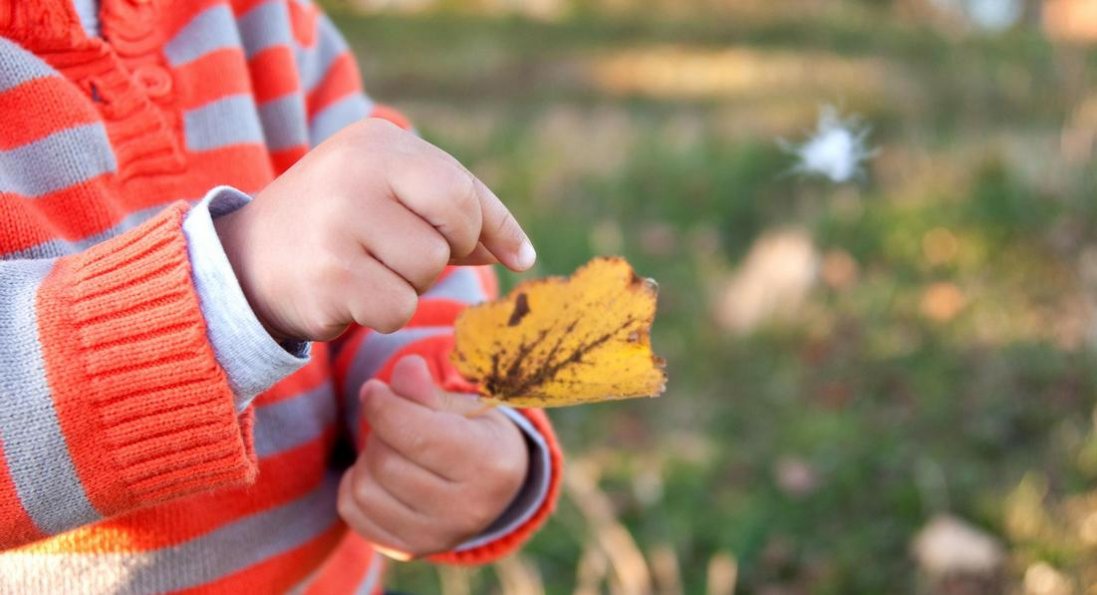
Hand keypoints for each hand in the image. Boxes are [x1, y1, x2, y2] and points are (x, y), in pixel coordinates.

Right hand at [213, 118, 535, 341]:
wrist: (247, 261)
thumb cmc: (339, 227)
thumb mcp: (393, 197)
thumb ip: (457, 214)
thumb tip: (521, 254)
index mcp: (378, 142)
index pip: (463, 190)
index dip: (491, 228)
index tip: (510, 256)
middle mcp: (356, 172)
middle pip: (453, 230)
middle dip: (444, 253)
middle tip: (404, 255)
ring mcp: (339, 221)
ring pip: (427, 271)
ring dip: (409, 284)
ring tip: (367, 270)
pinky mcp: (329, 274)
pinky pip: (398, 308)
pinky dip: (384, 312)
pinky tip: (350, 295)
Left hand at [337, 355, 528, 557]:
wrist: (491, 486)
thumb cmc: (473, 433)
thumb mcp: (462, 405)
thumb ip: (428, 389)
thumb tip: (404, 369)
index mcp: (489, 465)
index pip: (416, 434)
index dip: (383, 405)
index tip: (375, 389)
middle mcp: (468, 511)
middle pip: (385, 461)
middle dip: (379, 431)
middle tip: (394, 422)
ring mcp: (438, 538)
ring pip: (364, 488)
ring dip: (367, 459)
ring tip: (392, 449)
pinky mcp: (409, 550)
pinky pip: (353, 512)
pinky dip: (355, 485)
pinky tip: (379, 475)